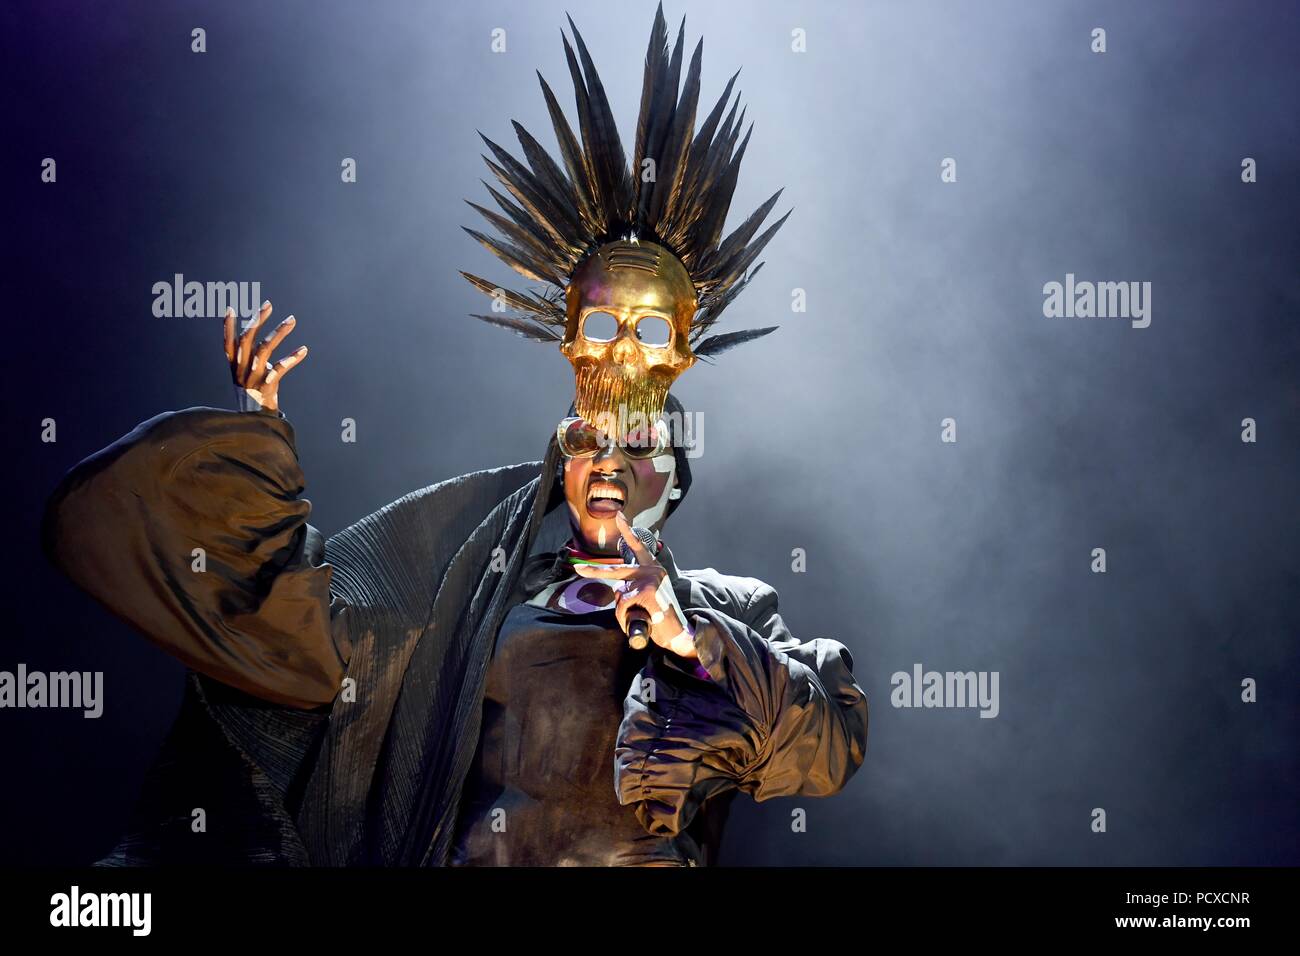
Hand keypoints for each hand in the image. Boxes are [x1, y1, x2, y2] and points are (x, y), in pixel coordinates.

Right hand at [223, 300, 307, 412]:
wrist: (257, 421)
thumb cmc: (255, 392)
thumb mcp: (247, 372)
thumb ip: (250, 353)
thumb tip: (254, 330)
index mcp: (234, 366)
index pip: (228, 343)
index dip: (226, 327)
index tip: (229, 309)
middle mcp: (241, 370)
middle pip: (247, 340)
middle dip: (257, 320)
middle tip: (268, 304)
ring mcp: (253, 378)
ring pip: (264, 350)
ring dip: (279, 332)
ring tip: (291, 320)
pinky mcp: (266, 387)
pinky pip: (280, 369)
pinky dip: (292, 358)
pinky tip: (303, 350)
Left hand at [571, 511, 696, 657]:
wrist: (679, 633)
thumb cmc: (661, 616)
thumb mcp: (649, 595)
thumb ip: (635, 586)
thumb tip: (619, 589)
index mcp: (653, 568)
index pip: (638, 547)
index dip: (627, 532)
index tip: (618, 516)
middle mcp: (653, 570)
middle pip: (616, 571)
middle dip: (594, 570)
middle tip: (579, 568)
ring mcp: (650, 580)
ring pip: (619, 597)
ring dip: (623, 612)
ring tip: (642, 617)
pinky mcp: (647, 593)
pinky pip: (622, 606)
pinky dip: (625, 618)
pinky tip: (643, 620)